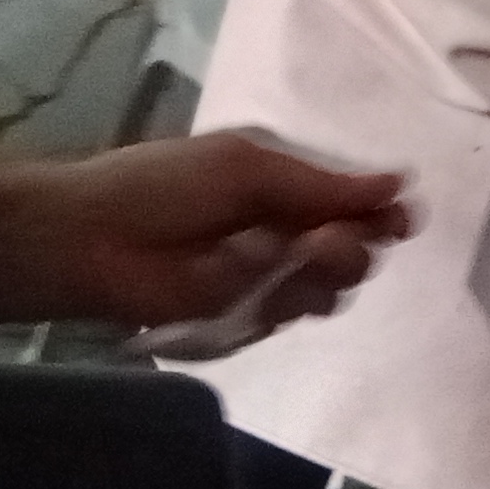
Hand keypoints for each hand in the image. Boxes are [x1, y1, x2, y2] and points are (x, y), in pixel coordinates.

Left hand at [22, 132, 410, 329]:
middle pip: (356, 252)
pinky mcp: (242, 321)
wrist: (89, 240)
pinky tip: (251, 288)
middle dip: (352, 248)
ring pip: (329, 290)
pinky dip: (277, 302)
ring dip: (317, 277)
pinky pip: (287, 317)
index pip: (356, 205)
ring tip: (281, 263)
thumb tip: (399, 182)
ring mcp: (264, 281)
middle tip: (322, 242)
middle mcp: (284, 236)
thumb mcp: (245, 167)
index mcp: (285, 189)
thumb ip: (322, 185)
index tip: (400, 221)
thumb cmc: (160, 187)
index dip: (383, 213)